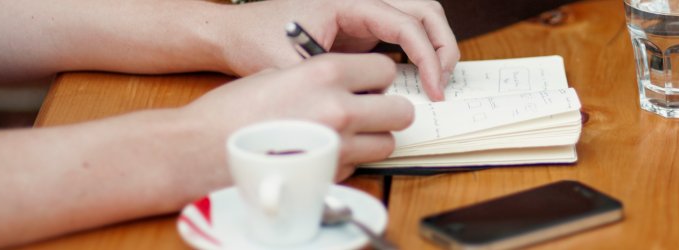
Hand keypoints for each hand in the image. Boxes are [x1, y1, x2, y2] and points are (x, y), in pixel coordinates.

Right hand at [182, 53, 413, 180]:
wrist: (202, 149)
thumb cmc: (233, 111)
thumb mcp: (280, 73)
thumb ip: (321, 77)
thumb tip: (350, 84)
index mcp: (326, 73)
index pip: (386, 69)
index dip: (378, 78)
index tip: (369, 84)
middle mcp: (339, 107)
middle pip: (401, 111)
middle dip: (387, 111)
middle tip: (370, 111)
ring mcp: (338, 145)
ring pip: (387, 144)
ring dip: (373, 139)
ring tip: (347, 134)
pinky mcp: (330, 175)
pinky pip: (360, 166)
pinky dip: (349, 160)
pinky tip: (323, 152)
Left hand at [216, 0, 458, 100]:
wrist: (235, 32)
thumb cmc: (256, 40)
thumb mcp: (290, 66)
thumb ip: (327, 83)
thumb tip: (364, 106)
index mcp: (348, 2)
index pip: (406, 23)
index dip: (427, 57)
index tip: (433, 88)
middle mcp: (361, 2)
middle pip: (426, 11)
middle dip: (443, 46)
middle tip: (443, 84)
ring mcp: (364, 13)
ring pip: (420, 17)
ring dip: (436, 46)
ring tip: (436, 82)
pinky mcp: (363, 28)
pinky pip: (405, 33)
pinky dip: (420, 53)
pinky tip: (418, 80)